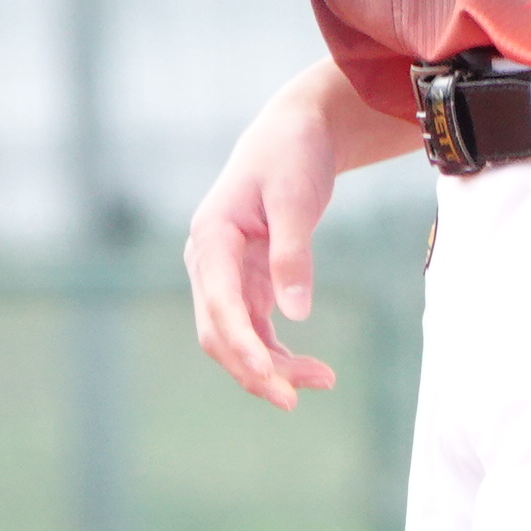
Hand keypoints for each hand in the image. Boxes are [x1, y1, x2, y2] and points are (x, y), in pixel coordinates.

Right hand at [182, 72, 351, 411]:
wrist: (295, 131)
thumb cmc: (292, 154)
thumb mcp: (296, 197)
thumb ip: (293, 253)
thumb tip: (296, 314)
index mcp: (210, 237)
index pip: (219, 305)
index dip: (242, 345)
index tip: (270, 377)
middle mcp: (208, 261)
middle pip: (219, 332)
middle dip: (254, 369)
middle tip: (297, 399)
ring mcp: (224, 274)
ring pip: (237, 337)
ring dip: (271, 365)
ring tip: (322, 380)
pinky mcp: (246, 281)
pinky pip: (255, 328)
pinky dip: (277, 350)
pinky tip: (308, 369)